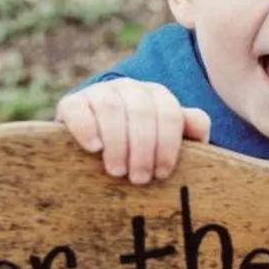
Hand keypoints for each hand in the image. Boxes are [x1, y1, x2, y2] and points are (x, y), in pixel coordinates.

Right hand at [54, 80, 210, 183]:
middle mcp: (129, 88)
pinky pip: (78, 109)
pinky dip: (87, 128)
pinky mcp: (71, 103)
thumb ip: (189, 131)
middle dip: (143, 148)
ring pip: (111, 107)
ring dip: (117, 142)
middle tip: (139, 179)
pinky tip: (94, 148)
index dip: (167, 145)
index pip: (169, 113)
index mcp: (157, 96)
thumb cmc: (141, 152)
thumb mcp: (167, 142)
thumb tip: (197, 125)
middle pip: (141, 111)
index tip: (162, 174)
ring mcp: (99, 93)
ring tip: (117, 172)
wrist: (97, 150)